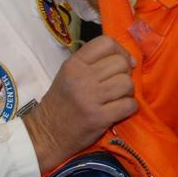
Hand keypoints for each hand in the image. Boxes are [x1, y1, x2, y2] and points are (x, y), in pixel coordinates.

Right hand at [23, 35, 137, 172]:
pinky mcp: (99, 117)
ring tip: (116, 98)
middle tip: (116, 85)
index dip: (120, 51)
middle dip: (125, 74)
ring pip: (127, 83)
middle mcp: (81, 77)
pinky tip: (119, 110)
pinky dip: (129, 108)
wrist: (47, 134)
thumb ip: (94, 63)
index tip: (121, 63)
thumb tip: (130, 59)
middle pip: (120, 63)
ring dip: (127, 92)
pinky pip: (129, 105)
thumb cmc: (62, 103)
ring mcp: (90, 98)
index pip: (106, 43)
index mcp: (73, 64)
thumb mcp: (69, 75)